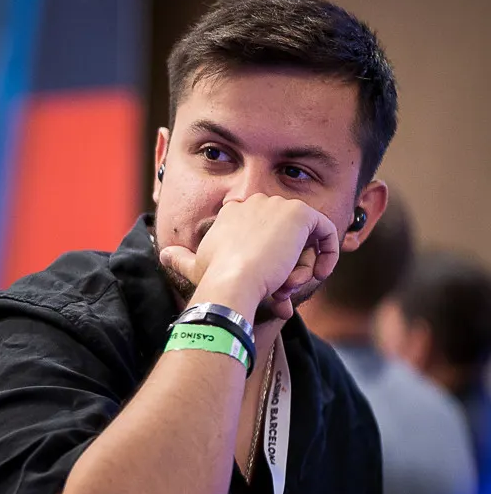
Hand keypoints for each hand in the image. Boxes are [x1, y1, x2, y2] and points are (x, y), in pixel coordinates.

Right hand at [159, 194, 339, 319]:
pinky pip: (326, 230)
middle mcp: (254, 202)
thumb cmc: (213, 279)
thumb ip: (180, 259)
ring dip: (301, 267)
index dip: (270, 257)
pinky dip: (329, 252)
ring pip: (304, 238)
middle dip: (287, 265)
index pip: (264, 230)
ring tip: (287, 287)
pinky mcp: (299, 214)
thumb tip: (164, 255)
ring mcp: (277, 205)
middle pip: (286, 235)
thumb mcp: (193, 266)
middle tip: (279, 291)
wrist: (232, 282)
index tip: (269, 281)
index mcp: (232, 212)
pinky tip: (318, 273)